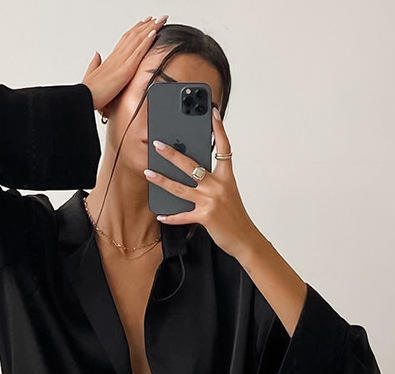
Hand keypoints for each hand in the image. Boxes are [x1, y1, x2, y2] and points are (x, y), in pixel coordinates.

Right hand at [81, 14, 168, 113]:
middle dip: (147, 25)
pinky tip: (154, 33)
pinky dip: (147, 41)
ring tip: (160, 20)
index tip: (144, 22)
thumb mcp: (92, 74)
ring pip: (138, 39)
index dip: (136, 30)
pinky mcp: (125, 69)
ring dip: (150, 28)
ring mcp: (121, 61)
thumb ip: (95, 63)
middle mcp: (117, 56)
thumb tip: (97, 54)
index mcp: (111, 58)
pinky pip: (139, 52)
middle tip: (157, 17)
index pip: (126, 39)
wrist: (85, 97)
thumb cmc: (89, 90)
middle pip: (134, 35)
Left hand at [144, 107, 257, 257]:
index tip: (213, 113)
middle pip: (191, 165)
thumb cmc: (236, 217)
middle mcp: (218, 186)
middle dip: (172, 154)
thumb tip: (193, 175)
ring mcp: (211, 201)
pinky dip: (171, 217)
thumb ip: (213, 182)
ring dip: (162, 180)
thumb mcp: (229, 194)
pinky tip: (161, 214)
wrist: (245, 239)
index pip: (224, 148)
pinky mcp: (205, 217)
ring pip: (180, 188)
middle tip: (158, 144)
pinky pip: (183, 215)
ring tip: (149, 173)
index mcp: (226, 178)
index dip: (219, 129)